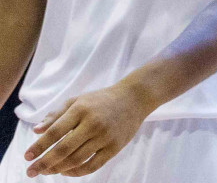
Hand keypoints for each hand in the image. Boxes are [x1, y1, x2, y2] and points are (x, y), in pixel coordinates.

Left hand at [24, 82, 152, 176]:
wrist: (134, 98)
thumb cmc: (101, 100)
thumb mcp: (77, 101)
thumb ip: (56, 115)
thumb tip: (36, 131)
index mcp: (81, 109)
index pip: (55, 132)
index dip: (39, 146)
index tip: (27, 157)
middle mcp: (93, 123)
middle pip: (64, 149)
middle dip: (44, 163)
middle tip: (31, 172)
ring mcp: (105, 136)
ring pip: (76, 160)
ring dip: (58, 169)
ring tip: (47, 171)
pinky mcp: (115, 147)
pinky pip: (92, 165)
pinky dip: (76, 172)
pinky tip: (66, 171)